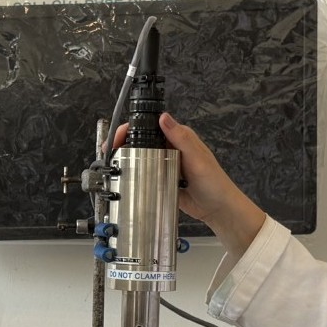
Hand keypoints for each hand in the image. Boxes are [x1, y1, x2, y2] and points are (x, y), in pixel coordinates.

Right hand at [112, 113, 267, 258]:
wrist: (217, 208)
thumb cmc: (213, 182)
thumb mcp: (197, 157)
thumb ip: (181, 138)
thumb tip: (164, 118)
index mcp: (178, 138)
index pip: (151, 126)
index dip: (132, 128)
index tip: (119, 136)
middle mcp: (170, 148)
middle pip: (142, 141)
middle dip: (124, 144)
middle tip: (109, 151)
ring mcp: (165, 164)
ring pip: (141, 158)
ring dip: (128, 160)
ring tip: (113, 165)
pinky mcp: (162, 179)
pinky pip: (146, 175)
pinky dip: (136, 175)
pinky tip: (125, 178)